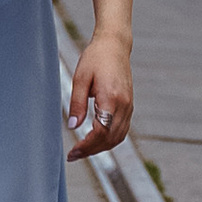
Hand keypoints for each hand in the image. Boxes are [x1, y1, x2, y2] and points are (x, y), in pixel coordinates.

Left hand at [66, 32, 132, 161]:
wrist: (114, 45)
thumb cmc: (95, 58)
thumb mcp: (80, 78)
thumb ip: (77, 104)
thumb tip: (73, 126)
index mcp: (111, 98)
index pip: (101, 132)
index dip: (86, 146)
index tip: (72, 152)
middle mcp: (124, 105)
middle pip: (110, 139)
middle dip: (91, 151)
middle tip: (73, 156)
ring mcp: (129, 106)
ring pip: (117, 137)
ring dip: (101, 148)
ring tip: (83, 151)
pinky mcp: (129, 106)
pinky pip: (122, 130)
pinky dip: (109, 140)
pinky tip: (96, 141)